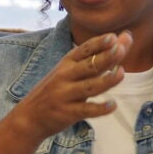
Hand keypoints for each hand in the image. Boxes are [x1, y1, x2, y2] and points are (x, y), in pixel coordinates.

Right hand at [0, 31, 132, 153]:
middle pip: (88, 66)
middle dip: (104, 57)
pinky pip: (86, 110)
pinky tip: (112, 105)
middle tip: (120, 49)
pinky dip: (99, 108)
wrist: (29, 117)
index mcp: (66, 64)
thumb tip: (123, 38)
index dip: (98, 43)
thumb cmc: (55, 90)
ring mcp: (65, 95)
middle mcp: (65, 77)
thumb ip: (96, 57)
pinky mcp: (68, 113)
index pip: (83, 50)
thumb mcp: (69, 71)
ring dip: (106, 80)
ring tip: (121, 73)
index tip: (113, 37)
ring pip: (89, 87)